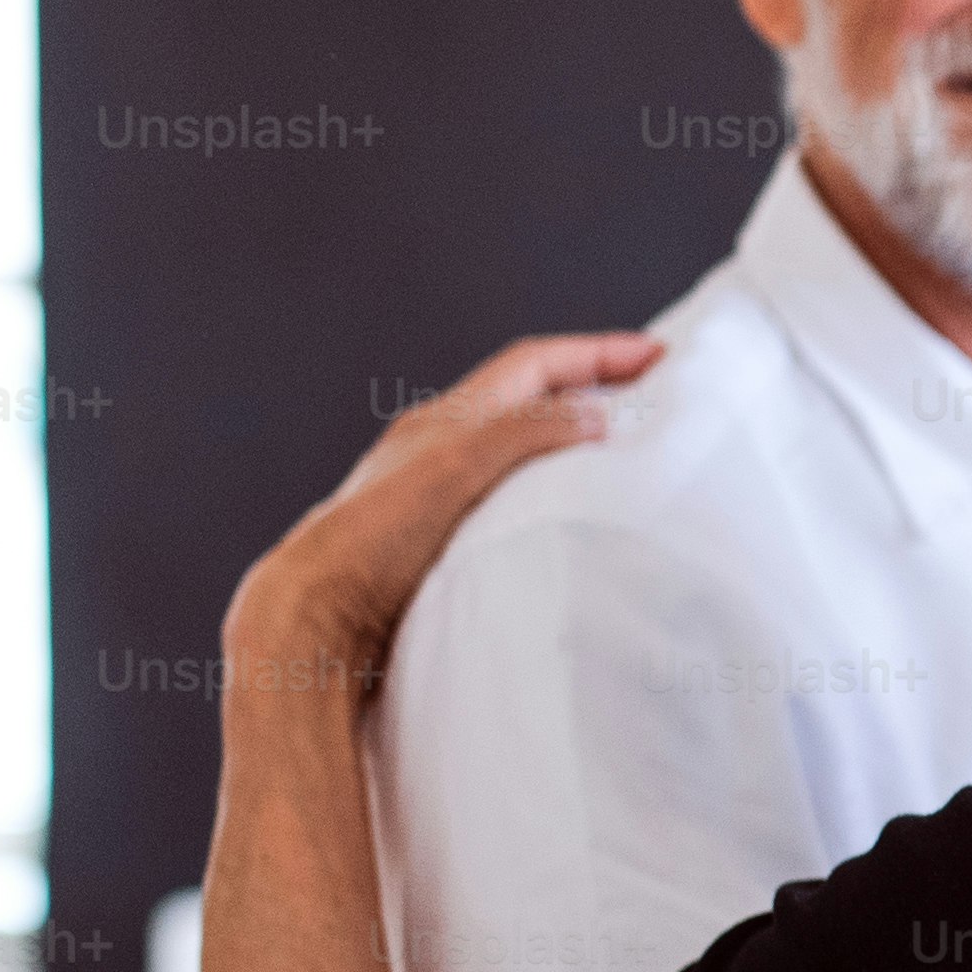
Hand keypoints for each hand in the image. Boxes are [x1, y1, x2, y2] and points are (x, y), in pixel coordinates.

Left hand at [221, 332, 663, 691]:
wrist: (313, 617)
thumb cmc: (375, 541)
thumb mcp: (458, 468)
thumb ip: (526, 432)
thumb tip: (593, 414)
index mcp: (445, 421)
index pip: (534, 365)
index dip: (597, 354)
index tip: (659, 357)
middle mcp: (437, 451)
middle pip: (528, 403)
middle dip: (591, 392)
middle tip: (651, 401)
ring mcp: (435, 498)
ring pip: (517, 455)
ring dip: (571, 449)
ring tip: (622, 463)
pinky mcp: (437, 546)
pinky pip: (508, 502)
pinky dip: (549, 497)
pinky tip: (569, 525)